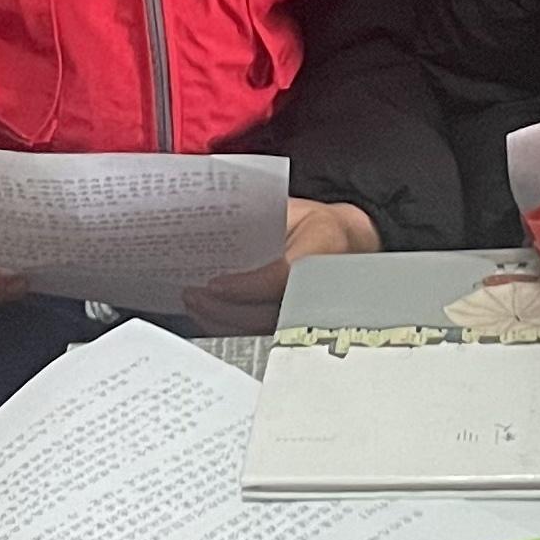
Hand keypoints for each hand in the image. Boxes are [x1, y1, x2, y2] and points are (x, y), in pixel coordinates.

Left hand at [185, 200, 382, 335]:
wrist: (345, 242)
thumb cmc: (314, 223)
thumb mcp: (289, 207)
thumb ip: (258, 215)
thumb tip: (210, 221)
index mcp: (324, 244)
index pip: (282, 276)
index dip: (246, 286)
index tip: (214, 285)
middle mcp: (323, 283)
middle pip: (269, 312)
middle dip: (224, 308)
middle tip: (194, 295)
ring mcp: (313, 308)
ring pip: (263, 329)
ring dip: (223, 321)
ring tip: (195, 305)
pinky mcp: (298, 322)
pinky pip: (263, 332)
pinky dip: (233, 328)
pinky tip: (210, 317)